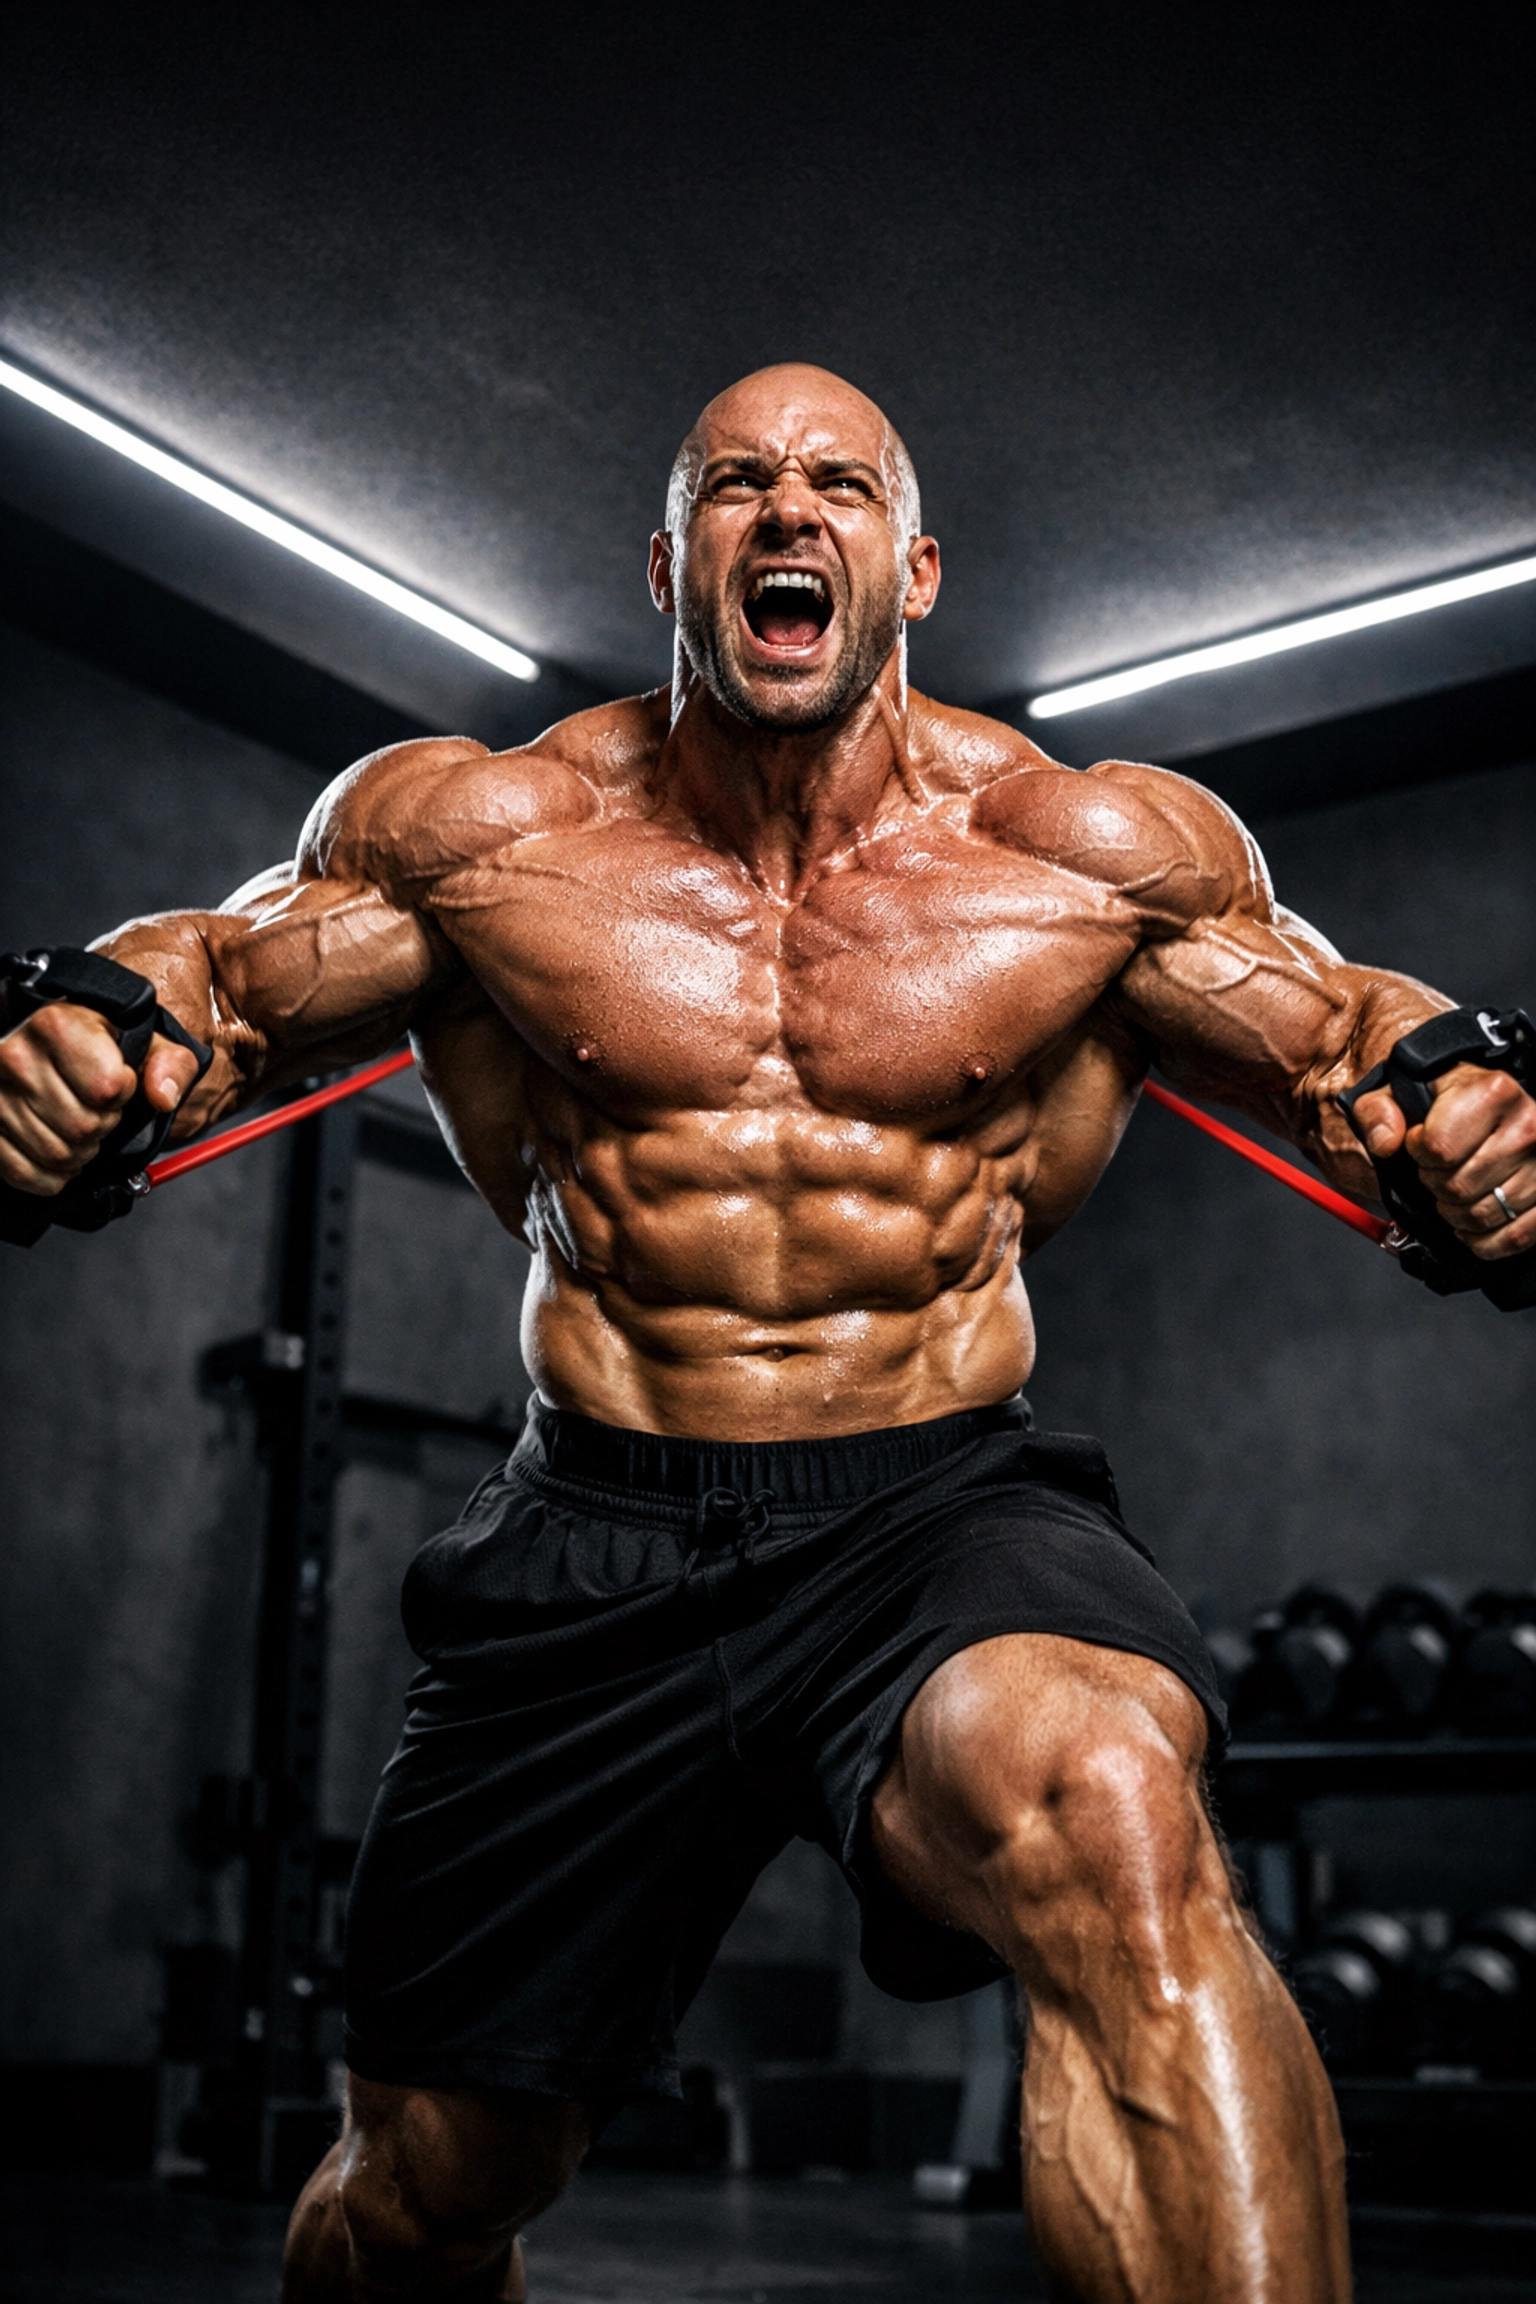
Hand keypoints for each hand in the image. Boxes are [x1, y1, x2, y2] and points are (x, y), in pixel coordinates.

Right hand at [0, 1002, 202, 1195]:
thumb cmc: (100, 1043)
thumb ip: (171, 1064)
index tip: (117, 1081)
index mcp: (57, 1025)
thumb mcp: (148, 1040)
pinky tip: (61, 1153)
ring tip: (79, 1124)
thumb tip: (163, 1095)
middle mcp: (16, 1056)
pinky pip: (23, 1172)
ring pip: (56, 1154)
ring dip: (80, 1151)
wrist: (52, 1046)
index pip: (105, 1088)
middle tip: (97, 1107)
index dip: (121, 1092)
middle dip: (103, 1125)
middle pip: (82, 1126)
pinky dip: (51, 1175)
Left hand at [1350, 1061, 1535, 1259]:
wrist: (1485, 1109)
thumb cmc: (1444, 1102)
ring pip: (1484, 1214)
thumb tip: (1385, 1142)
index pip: (1440, 1148)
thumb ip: (1376, 1111)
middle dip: (1435, 1185)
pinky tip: (1471, 1227)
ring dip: (1456, 1214)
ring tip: (1452, 1192)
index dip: (1418, 1154)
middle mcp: (1527, 1125)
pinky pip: (1517, 1236)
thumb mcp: (1396, 1092)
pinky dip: (1486, 1242)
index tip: (1420, 1144)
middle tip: (1437, 1171)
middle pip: (1459, 1186)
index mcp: (1492, 1091)